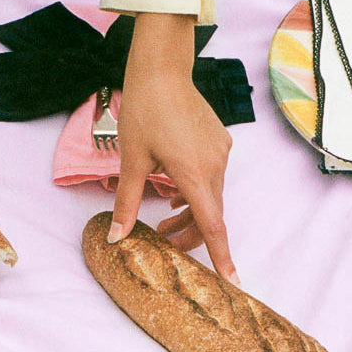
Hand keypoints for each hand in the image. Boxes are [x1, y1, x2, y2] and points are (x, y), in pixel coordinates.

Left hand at [108, 13, 236, 281]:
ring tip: (163, 218)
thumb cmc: (145, 111)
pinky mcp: (220, 142)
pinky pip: (212, 177)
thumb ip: (127, 202)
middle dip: (189, 234)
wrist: (162, 71)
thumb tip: (119, 237)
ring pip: (210, 196)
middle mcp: (215, 165)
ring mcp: (220, 152)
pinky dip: (196, 191)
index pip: (212, 225)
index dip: (222, 255)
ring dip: (190, 212)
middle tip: (162, 240)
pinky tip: (174, 191)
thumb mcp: (131, 160)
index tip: (233, 281)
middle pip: (209, 214)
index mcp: (195, 173)